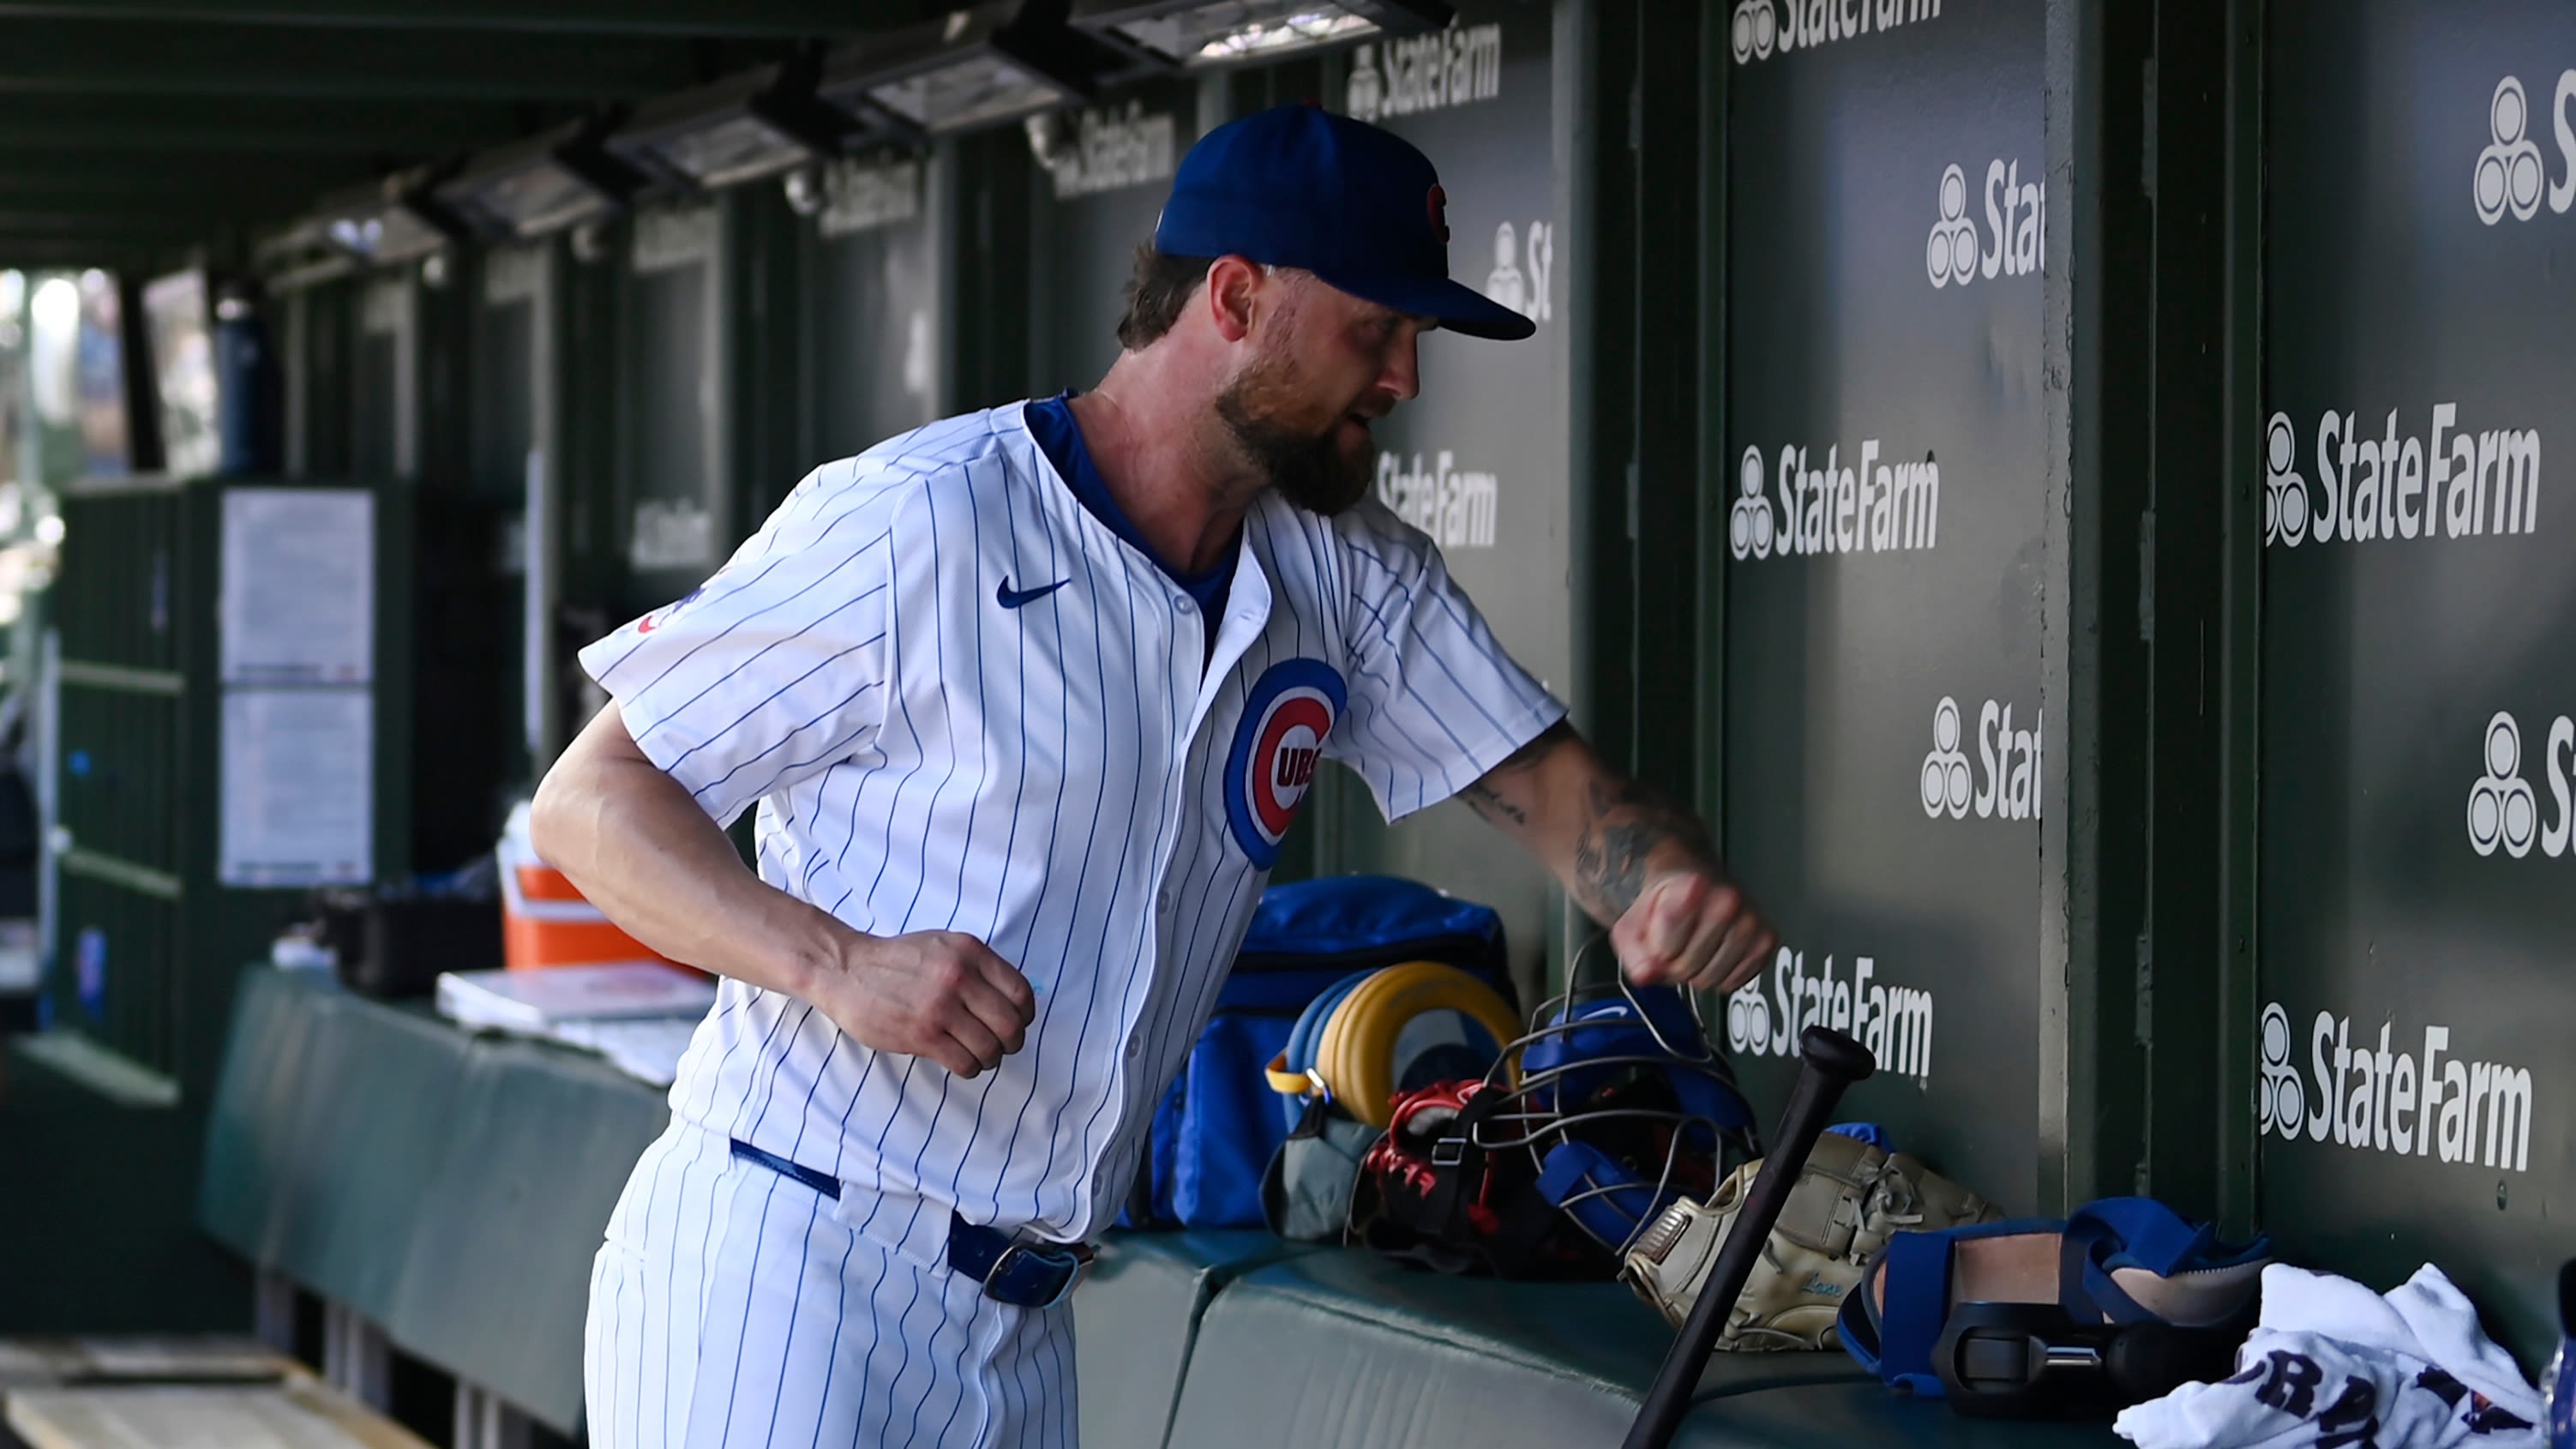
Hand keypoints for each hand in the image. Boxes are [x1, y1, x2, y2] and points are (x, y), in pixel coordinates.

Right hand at [805, 928, 1036, 1079]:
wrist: (846, 970)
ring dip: (989, 1058)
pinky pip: (965, 1063)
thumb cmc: (896, 960)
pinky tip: (960, 1061)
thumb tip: (1013, 1001)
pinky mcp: (922, 1034)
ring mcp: (940, 1006)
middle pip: (1011, 1025)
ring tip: (977, 1055)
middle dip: (1011, 1042)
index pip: (1021, 992)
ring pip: (990, 1048)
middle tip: (1001, 1046)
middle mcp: (960, 976)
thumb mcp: (944, 945)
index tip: (1017, 1023)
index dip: (1025, 1015)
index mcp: (970, 951)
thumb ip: (978, 967)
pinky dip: (970, 1068)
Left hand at [1610, 869, 1775, 994]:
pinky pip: (1736, 982)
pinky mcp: (1766, 940)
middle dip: (1675, 966)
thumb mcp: (1633, 925)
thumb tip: (1647, 975)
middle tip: (1675, 944)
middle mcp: (1728, 900)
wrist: (1693, 884)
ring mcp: (1751, 921)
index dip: (1655, 953)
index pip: (1665, 950)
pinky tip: (1715, 953)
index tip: (1657, 936)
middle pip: (1688, 968)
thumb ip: (1634, 952)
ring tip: (1695, 947)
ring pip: (1712, 979)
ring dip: (1697, 974)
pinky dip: (1721, 977)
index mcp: (1692, 887)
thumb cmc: (1663, 903)